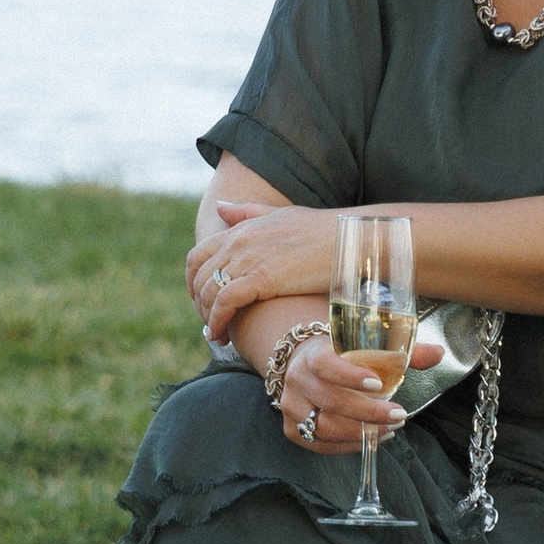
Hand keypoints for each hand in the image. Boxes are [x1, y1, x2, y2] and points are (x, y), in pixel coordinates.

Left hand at [188, 199, 336, 342]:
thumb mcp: (281, 215)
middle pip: (199, 278)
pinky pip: (225, 302)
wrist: (349, 238)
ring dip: (207, 317)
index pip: (198, 256)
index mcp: (242, 228)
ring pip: (209, 292)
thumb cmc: (323, 229)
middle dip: (199, 305)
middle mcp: (239, 241)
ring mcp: (248, 258)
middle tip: (209, 324)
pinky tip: (223, 337)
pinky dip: (218, 321)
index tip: (202, 303)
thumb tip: (220, 206)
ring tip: (216, 335)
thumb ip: (249, 213)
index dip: (193, 283)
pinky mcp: (261, 277)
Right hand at [278, 333, 442, 453]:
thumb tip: (438, 353)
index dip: (350, 376)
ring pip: (325, 428)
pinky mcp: (292, 430)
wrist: (303, 363)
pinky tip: (372, 438)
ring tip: (390, 429)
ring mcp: (292, 407)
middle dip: (368, 413)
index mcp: (313, 354)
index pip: (326, 365)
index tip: (378, 384)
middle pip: (331, 402)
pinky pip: (320, 444)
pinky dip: (348, 445)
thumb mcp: (364, 346)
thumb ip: (400, 352)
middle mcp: (297, 380)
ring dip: (361, 433)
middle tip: (399, 415)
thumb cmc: (338, 354)